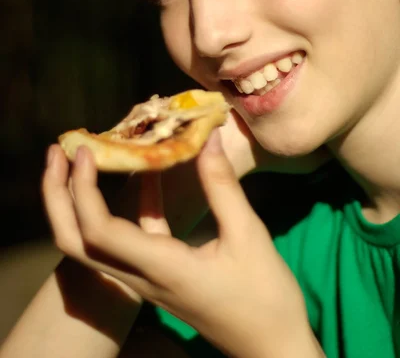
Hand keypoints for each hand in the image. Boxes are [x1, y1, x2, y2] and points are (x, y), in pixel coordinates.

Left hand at [43, 134, 320, 357]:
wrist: (270, 346)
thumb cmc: (264, 297)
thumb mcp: (248, 235)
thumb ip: (223, 186)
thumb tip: (207, 138)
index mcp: (159, 268)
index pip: (98, 231)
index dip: (84, 189)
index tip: (88, 150)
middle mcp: (141, 276)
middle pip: (74, 241)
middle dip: (57, 195)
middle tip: (58, 152)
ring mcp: (146, 277)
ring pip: (94, 241)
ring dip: (81, 200)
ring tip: (84, 158)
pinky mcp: (160, 274)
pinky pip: (131, 238)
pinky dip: (131, 205)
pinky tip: (147, 176)